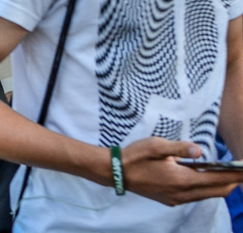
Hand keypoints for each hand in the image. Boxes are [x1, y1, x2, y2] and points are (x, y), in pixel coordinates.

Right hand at [123, 137, 242, 205]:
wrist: (116, 173)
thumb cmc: (135, 156)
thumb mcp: (156, 146)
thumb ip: (180, 148)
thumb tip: (200, 151)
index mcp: (182, 179)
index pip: (218, 179)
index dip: (236, 175)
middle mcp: (183, 193)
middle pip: (218, 191)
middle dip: (233, 181)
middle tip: (241, 170)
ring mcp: (177, 199)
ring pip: (208, 195)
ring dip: (220, 185)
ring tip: (227, 173)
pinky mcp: (172, 200)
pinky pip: (197, 196)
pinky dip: (206, 187)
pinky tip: (203, 176)